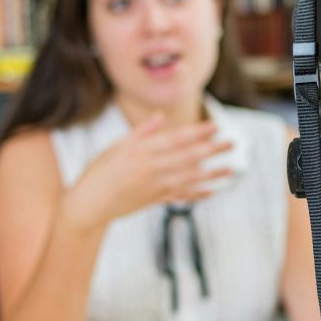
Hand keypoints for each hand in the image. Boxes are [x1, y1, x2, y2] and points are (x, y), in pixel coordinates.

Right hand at [61, 113, 233, 232]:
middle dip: (212, 150)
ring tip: (231, 169)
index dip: (197, 133)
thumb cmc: (98, 172)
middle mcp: (149, 169)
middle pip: (187, 158)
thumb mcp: (116, 147)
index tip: (216, 127)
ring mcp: (153, 187)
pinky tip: (213, 191)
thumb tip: (160, 115)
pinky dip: (197, 194)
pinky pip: (180, 197)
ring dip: (212, 174)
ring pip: (189, 179)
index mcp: (140, 152)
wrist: (87, 205)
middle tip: (232, 143)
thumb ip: (141, 133)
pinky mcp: (154, 201)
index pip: (175, 140)